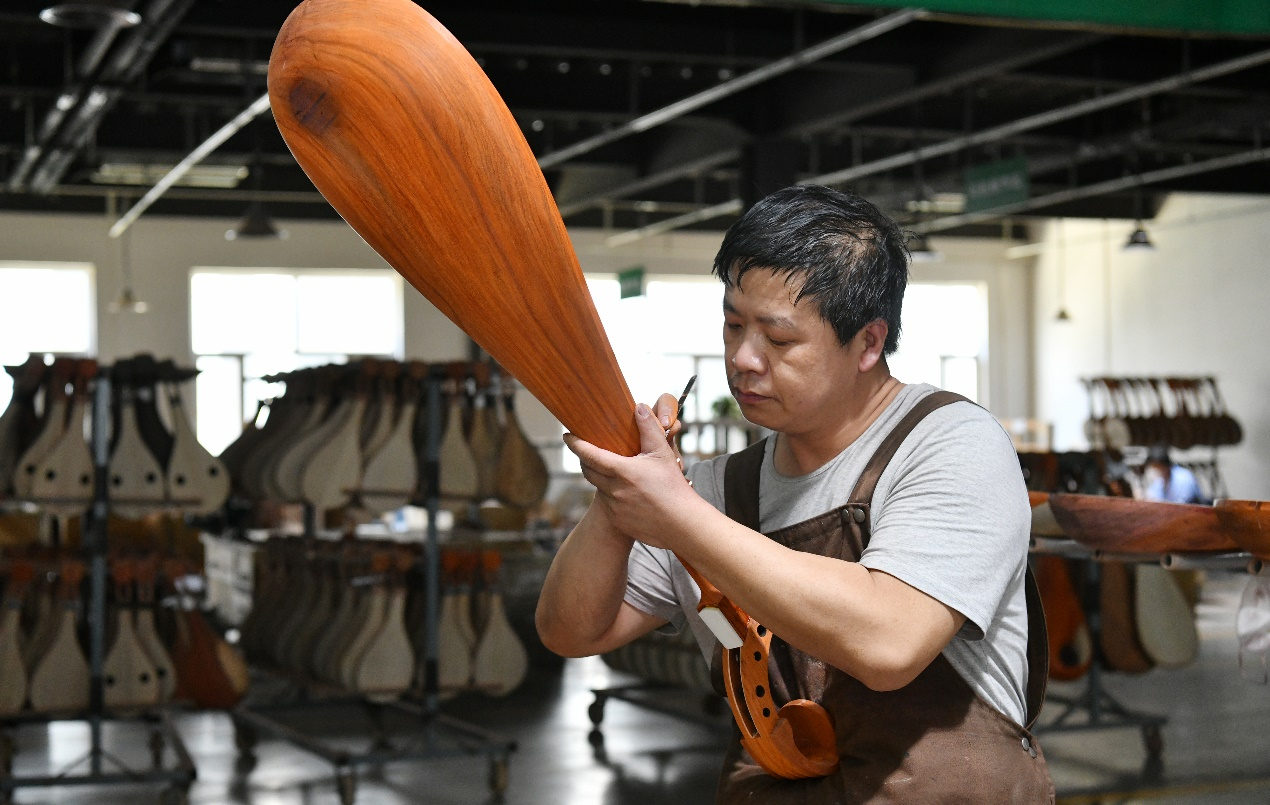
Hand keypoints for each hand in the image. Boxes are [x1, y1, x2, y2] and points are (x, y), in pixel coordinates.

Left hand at [564, 400, 701, 549]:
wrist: (682, 524)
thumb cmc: (673, 487)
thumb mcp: (662, 453)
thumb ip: (648, 428)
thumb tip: (639, 407)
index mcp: (621, 471)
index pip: (589, 454)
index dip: (575, 444)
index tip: (567, 436)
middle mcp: (613, 490)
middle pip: (588, 471)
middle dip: (584, 460)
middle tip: (587, 451)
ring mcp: (614, 508)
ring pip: (598, 488)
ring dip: (600, 477)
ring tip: (610, 470)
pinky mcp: (618, 521)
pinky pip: (608, 505)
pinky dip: (611, 495)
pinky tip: (624, 492)